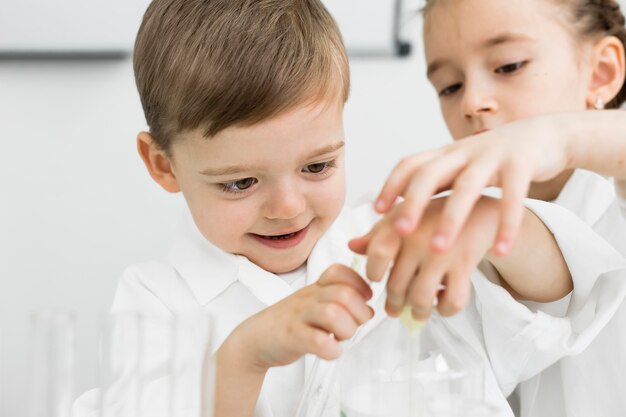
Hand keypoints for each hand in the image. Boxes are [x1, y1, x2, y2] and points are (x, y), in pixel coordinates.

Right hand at [225, 264, 373, 372]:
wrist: (255, 339)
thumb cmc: (290, 322)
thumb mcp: (315, 304)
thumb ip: (341, 303)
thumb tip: (369, 310)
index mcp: (316, 288)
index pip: (340, 272)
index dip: (359, 285)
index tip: (363, 301)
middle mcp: (309, 298)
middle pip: (344, 294)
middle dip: (359, 313)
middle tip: (353, 325)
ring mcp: (299, 317)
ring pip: (332, 314)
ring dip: (346, 330)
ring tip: (339, 338)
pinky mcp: (291, 337)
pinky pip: (317, 341)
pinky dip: (331, 350)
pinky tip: (329, 351)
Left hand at [350, 197, 499, 318]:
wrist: (475, 210)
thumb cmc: (431, 217)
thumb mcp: (402, 217)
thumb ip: (377, 234)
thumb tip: (352, 247)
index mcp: (399, 225)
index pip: (376, 256)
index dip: (372, 273)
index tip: (376, 278)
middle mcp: (417, 239)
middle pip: (396, 285)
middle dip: (394, 303)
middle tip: (394, 308)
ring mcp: (441, 253)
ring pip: (421, 298)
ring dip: (418, 312)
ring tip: (417, 313)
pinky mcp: (465, 264)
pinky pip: (452, 301)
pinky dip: (446, 310)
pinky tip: (442, 304)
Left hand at [374, 115, 569, 254]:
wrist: (545, 134)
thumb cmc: (492, 159)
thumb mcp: (459, 167)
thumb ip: (431, 188)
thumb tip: (391, 217)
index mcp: (446, 153)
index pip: (410, 164)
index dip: (391, 185)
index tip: (377, 212)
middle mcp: (464, 151)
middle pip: (430, 173)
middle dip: (412, 202)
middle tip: (399, 232)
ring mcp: (493, 155)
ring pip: (467, 186)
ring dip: (451, 218)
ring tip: (438, 251)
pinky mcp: (522, 163)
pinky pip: (513, 196)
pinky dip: (506, 224)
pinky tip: (501, 252)